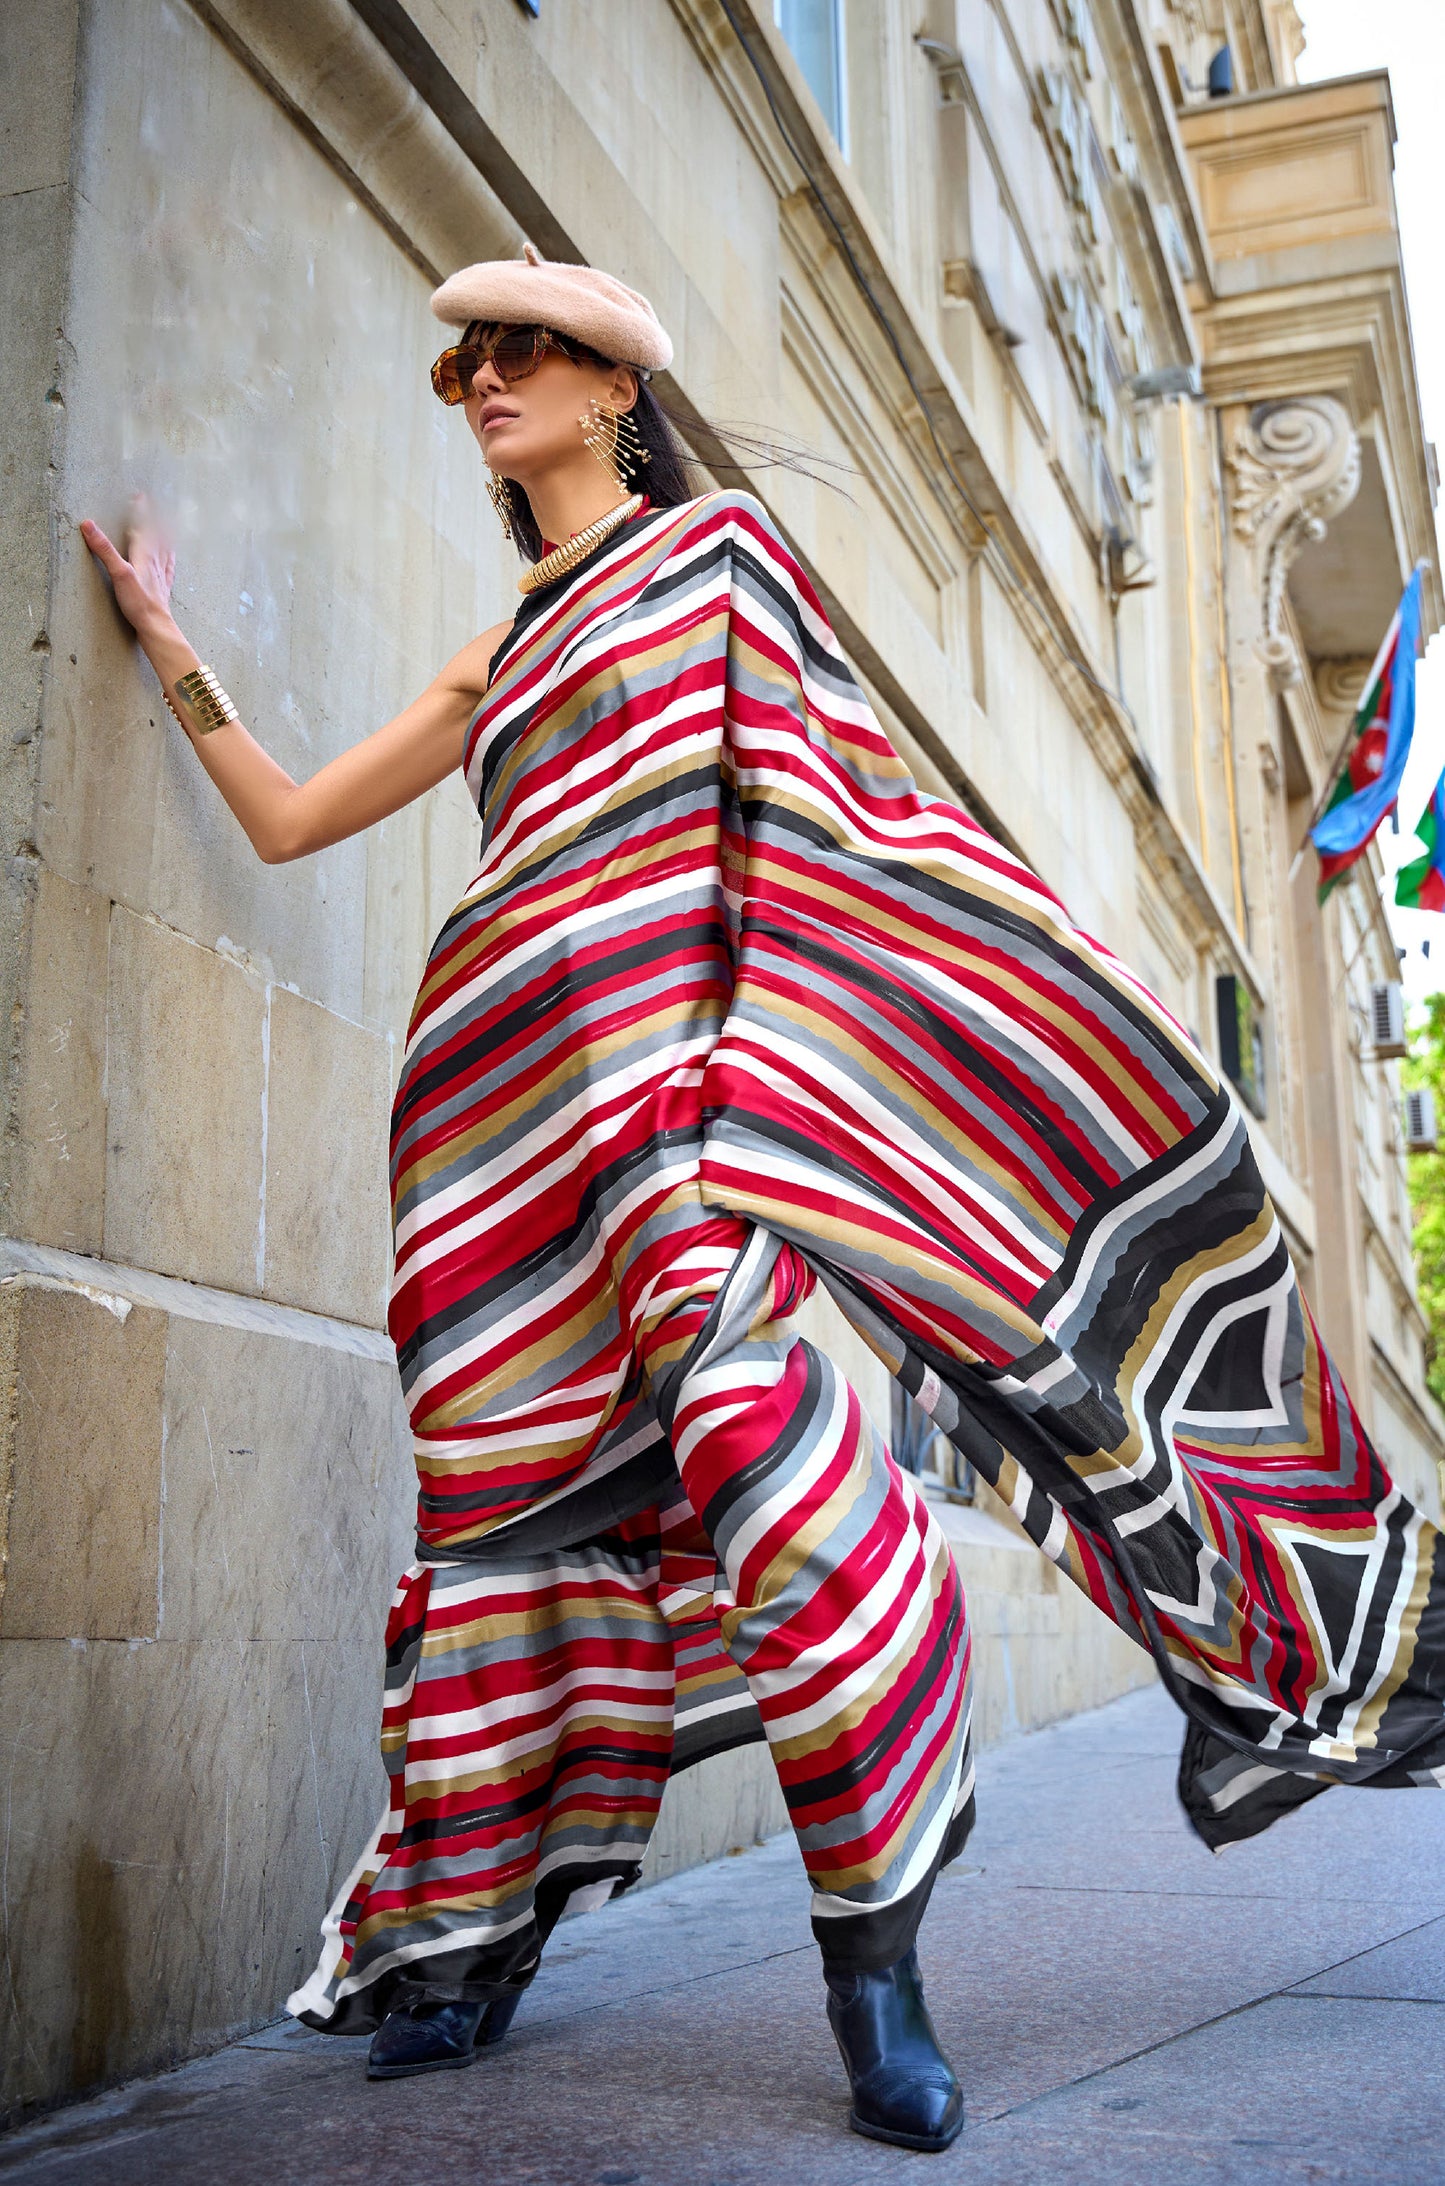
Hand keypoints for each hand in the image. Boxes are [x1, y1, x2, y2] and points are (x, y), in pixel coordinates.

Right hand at [80, 496, 176, 638]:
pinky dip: (170, 556)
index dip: (141, 510)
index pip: (143, 526)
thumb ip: (104, 549)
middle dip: (153, 518)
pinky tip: (171, 555)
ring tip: (167, 523)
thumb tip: (88, 525)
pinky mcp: (163, 587)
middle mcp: (156, 561)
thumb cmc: (138, 602)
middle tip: (152, 503)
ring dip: (164, 533)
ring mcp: (161, 574)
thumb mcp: (118, 573)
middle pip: (156, 534)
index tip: (140, 496)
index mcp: (145, 554)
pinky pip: (169, 566)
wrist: (156, 626)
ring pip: (165, 548)